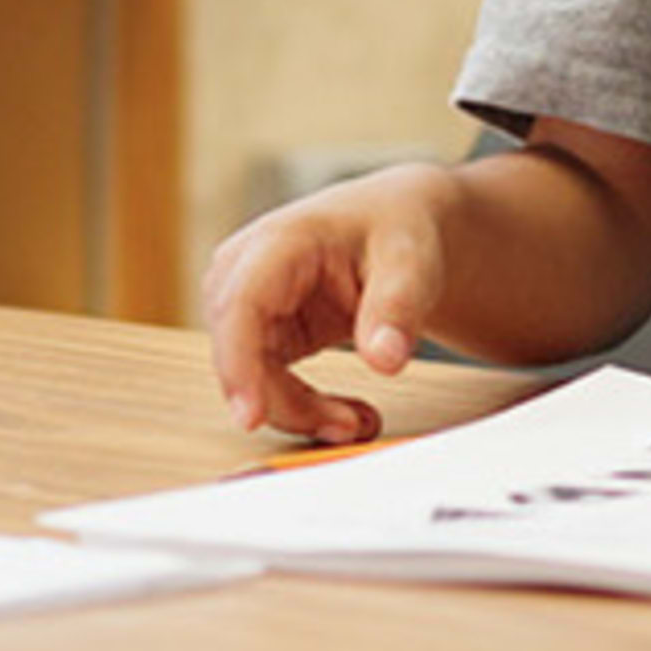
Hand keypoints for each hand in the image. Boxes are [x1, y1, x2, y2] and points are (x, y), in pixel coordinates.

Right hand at [199, 164, 466, 443]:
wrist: (400, 222)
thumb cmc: (398, 228)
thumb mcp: (412, 262)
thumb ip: (398, 309)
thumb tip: (385, 361)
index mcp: (280, 240)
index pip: (241, 304)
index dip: (237, 363)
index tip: (249, 417)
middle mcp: (248, 269)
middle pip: (240, 350)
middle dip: (286, 402)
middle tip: (351, 428)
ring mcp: (249, 302)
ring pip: (250, 376)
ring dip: (298, 411)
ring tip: (361, 422)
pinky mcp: (262, 331)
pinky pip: (265, 383)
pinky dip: (303, 407)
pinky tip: (347, 414)